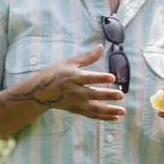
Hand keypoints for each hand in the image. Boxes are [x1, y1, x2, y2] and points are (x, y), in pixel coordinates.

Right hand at [9, 48, 125, 121]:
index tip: (112, 78)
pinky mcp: (77, 110)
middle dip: (107, 95)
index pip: (89, 78)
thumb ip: (88, 57)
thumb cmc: (56, 73)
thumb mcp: (70, 62)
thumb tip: (101, 46)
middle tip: (121, 95)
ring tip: (122, 111)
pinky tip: (116, 117)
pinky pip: (92, 115)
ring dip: (109, 110)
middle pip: (93, 94)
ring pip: (94, 108)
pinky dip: (104, 117)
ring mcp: (76, 102)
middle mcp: (75, 91)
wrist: (41, 92)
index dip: (100, 78)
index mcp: (74, 77)